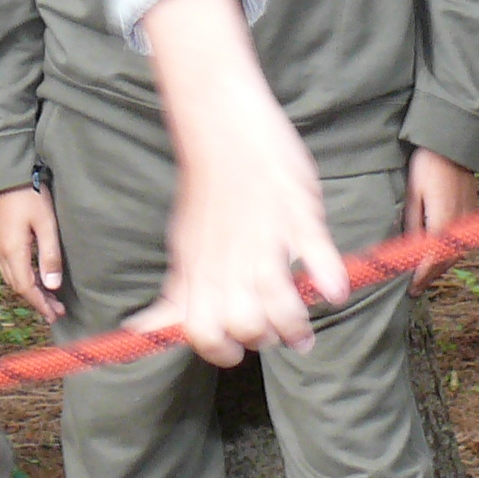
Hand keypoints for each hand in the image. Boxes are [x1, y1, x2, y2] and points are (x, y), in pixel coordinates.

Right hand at [0, 184, 64, 321]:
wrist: (5, 173)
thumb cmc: (29, 194)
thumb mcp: (46, 224)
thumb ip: (49, 256)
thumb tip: (52, 286)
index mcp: (13, 251)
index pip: (26, 288)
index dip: (41, 304)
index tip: (54, 315)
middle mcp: (0, 252)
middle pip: (18, 286)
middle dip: (37, 300)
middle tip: (56, 311)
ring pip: (13, 277)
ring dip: (30, 289)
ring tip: (48, 297)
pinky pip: (9, 266)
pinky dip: (23, 277)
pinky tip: (34, 276)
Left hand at [128, 0, 346, 359]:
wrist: (221, 128)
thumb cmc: (206, 191)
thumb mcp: (184, 247)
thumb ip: (177, 294)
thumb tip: (144, 331)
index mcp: (199, 272)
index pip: (201, 333)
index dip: (219, 350)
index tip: (236, 347)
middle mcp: (229, 262)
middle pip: (245, 327)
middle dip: (264, 337)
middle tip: (276, 328)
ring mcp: (264, 238)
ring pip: (280, 305)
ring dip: (296, 322)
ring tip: (304, 324)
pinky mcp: (296, 214)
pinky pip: (315, 255)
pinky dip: (328, 277)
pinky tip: (334, 289)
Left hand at [402, 147, 475, 289]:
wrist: (451, 145)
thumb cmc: (427, 166)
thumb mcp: (412, 195)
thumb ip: (412, 225)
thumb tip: (409, 251)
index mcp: (443, 221)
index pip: (432, 260)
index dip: (421, 277)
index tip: (411, 289)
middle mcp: (460, 224)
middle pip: (446, 261)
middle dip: (430, 276)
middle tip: (414, 288)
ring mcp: (469, 219)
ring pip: (455, 253)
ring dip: (440, 266)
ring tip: (423, 276)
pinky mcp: (472, 213)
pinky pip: (461, 242)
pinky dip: (448, 253)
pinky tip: (438, 255)